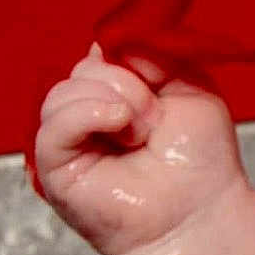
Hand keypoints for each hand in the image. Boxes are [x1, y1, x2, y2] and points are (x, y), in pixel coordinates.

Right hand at [33, 43, 246, 254]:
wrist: (199, 209)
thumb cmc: (201, 158)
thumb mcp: (191, 86)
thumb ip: (154, 56)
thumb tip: (109, 44)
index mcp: (121, 94)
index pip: (103, 54)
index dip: (128, 57)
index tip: (158, 78)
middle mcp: (91, 113)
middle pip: (85, 68)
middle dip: (129, 84)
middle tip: (156, 118)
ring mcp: (72, 138)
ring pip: (66, 90)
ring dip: (115, 101)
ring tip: (143, 133)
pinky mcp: (56, 165)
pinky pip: (54, 123)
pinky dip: (87, 114)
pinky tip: (120, 126)